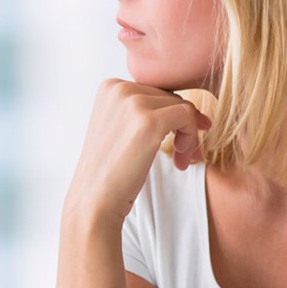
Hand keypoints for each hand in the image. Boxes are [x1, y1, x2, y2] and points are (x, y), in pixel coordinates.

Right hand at [63, 78, 211, 229]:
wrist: (95, 200)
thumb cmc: (110, 171)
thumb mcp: (121, 128)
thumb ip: (144, 110)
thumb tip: (191, 107)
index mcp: (110, 86)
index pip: (156, 92)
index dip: (169, 118)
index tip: (173, 143)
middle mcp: (119, 88)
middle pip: (171, 97)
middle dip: (182, 126)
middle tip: (180, 155)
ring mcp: (133, 103)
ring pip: (183, 107)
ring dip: (188, 135)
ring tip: (180, 160)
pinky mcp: (149, 121)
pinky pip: (188, 117)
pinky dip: (191, 139)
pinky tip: (181, 160)